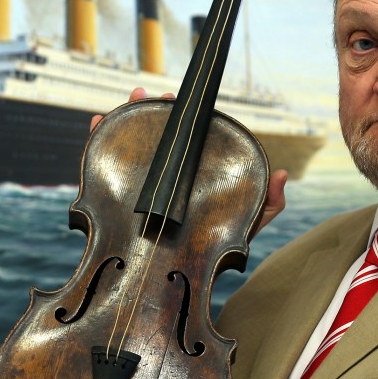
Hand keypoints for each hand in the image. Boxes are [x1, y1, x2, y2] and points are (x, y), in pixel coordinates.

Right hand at [89, 89, 289, 235]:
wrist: (176, 283)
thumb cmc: (214, 250)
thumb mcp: (247, 225)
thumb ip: (267, 204)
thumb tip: (281, 173)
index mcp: (191, 173)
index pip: (185, 138)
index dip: (182, 117)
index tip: (183, 102)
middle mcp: (163, 174)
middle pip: (155, 134)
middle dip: (152, 108)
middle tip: (154, 95)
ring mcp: (137, 183)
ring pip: (128, 142)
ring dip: (126, 115)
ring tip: (132, 97)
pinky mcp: (113, 196)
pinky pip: (101, 165)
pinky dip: (96, 139)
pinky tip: (97, 122)